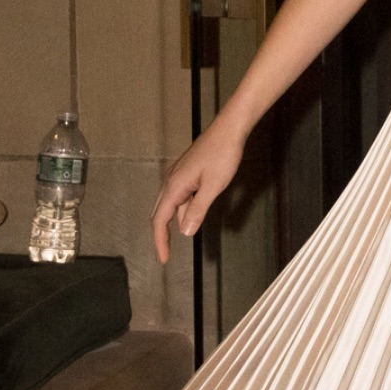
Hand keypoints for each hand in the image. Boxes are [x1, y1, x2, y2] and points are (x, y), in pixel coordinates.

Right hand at [152, 115, 247, 262]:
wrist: (229, 130)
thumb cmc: (223, 155)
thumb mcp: (213, 186)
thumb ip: (198, 209)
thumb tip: (185, 232)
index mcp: (174, 186)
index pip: (160, 220)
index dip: (160, 241)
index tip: (164, 259)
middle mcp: (171, 181)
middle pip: (160, 213)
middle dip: (162, 235)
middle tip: (167, 254)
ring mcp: (178, 175)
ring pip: (172, 204)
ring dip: (176, 220)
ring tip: (184, 236)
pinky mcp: (187, 172)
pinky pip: (181, 195)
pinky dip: (185, 208)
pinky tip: (195, 213)